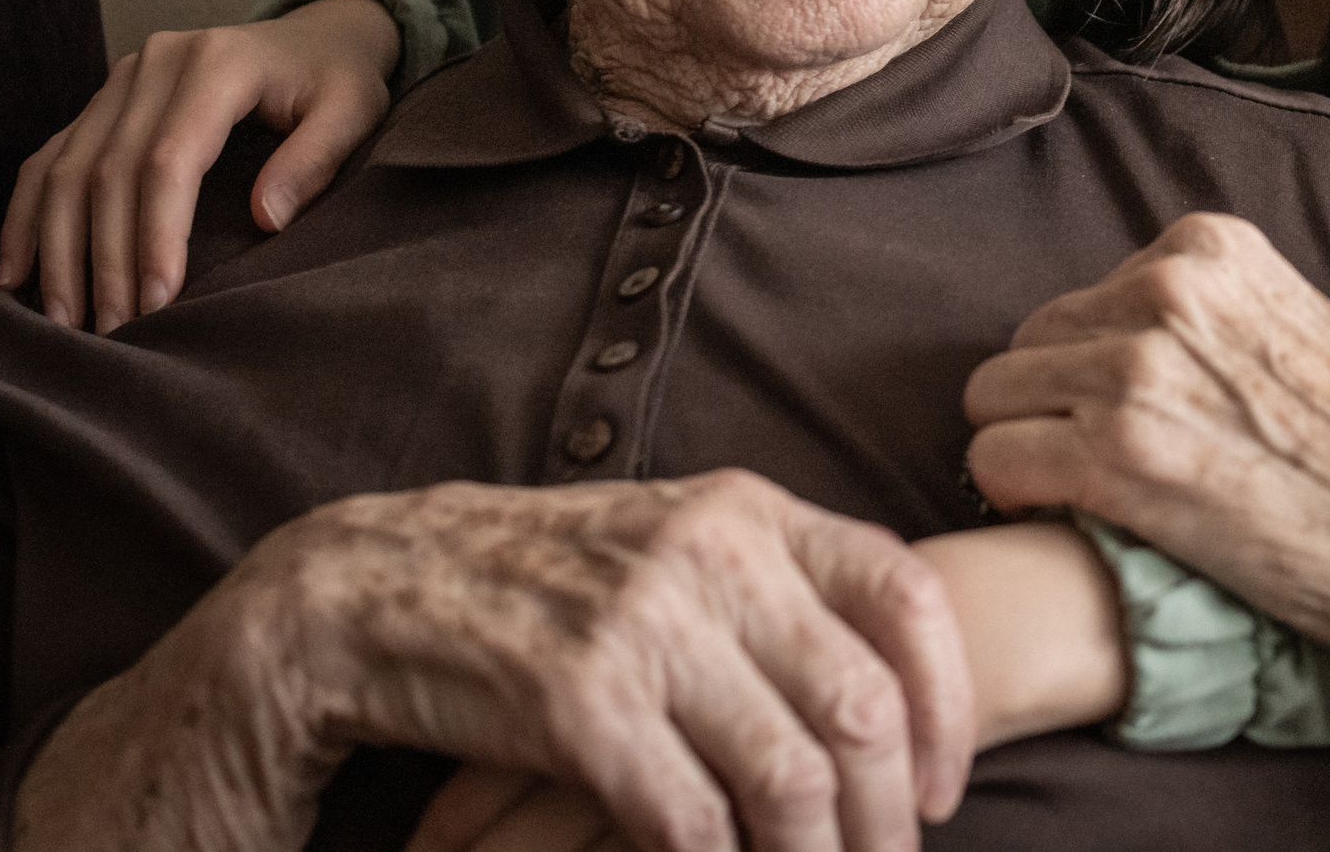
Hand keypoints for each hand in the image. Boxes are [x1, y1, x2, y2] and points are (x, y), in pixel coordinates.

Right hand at [0, 0, 400, 332]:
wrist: (317, 36)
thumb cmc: (339, 81)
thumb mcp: (354, 111)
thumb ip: (315, 159)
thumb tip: (265, 218)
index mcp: (217, 62)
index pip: (169, 159)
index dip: (156, 234)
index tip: (158, 301)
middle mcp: (156, 62)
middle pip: (109, 169)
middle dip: (104, 257)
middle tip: (111, 330)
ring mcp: (121, 79)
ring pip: (66, 167)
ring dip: (57, 248)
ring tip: (63, 319)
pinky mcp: (104, 100)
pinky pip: (50, 158)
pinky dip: (29, 216)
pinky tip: (17, 273)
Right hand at [394, 521, 1129, 851]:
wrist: (382, 587)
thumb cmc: (550, 579)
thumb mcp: (679, 544)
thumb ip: (778, 590)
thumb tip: (890, 695)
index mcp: (753, 511)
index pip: (906, 595)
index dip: (948, 703)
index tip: (944, 789)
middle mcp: (713, 555)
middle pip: (861, 705)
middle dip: (890, 813)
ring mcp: (646, 625)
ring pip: (790, 777)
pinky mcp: (580, 702)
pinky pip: (692, 819)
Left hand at [962, 213, 1329, 775]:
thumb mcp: (1304, 329)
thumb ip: (1217, 315)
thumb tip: (1137, 333)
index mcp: (1212, 249)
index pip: (1089, 294)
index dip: (1095, 366)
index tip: (1134, 418)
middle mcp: (1166, 292)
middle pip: (1031, 340)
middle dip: (1051, 406)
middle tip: (1104, 469)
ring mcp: (1136, 371)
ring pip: (994, 397)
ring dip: (1026, 451)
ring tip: (1088, 499)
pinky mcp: (1115, 460)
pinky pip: (995, 460)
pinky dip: (1012, 498)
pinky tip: (1063, 522)